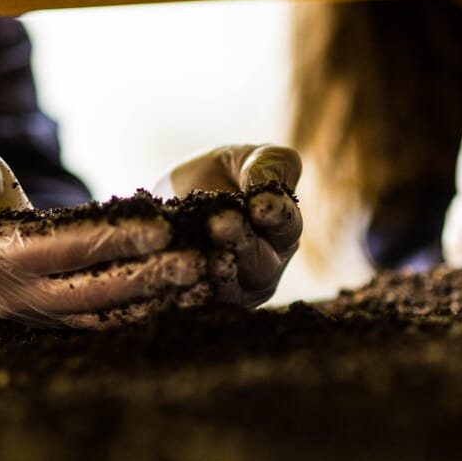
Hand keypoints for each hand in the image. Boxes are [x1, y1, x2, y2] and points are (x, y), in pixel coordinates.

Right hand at [0, 141, 200, 327]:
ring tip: (212, 278)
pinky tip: (195, 296)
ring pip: (108, 312)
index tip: (163, 225)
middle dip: (152, 274)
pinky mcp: (60, 321)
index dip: (112, 237)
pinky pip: (110, 321)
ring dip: (161, 298)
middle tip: (205, 258)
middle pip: (95, 289)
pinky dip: (152, 310)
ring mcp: (40, 314)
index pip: (61, 247)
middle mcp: (18, 294)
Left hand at [154, 144, 302, 307]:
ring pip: (234, 287)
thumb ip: (267, 166)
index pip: (286, 224)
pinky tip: (178, 276)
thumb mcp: (249, 157)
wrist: (175, 197)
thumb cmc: (224, 172)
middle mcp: (268, 264)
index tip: (257, 203)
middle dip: (241, 241)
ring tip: (203, 254)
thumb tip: (265, 189)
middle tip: (220, 223)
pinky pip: (202, 302)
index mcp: (284, 229)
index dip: (273, 213)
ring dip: (218, 271)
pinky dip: (192, 292)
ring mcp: (239, 288)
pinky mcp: (206, 303)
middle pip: (262, 261)